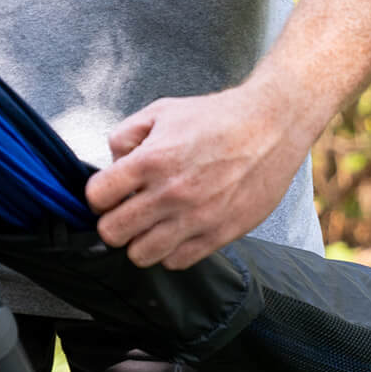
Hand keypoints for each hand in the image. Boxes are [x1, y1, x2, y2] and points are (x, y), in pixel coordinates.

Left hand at [85, 79, 315, 269]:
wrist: (273, 126)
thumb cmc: (219, 117)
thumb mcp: (163, 110)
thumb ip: (126, 134)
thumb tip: (112, 164)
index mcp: (151, 159)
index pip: (97, 197)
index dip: (98, 196)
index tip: (110, 194)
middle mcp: (170, 192)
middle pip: (112, 232)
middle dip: (114, 222)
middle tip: (128, 212)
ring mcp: (196, 217)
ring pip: (141, 254)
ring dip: (140, 241)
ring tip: (152, 226)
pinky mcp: (219, 233)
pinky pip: (177, 261)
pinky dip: (170, 251)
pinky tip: (177, 232)